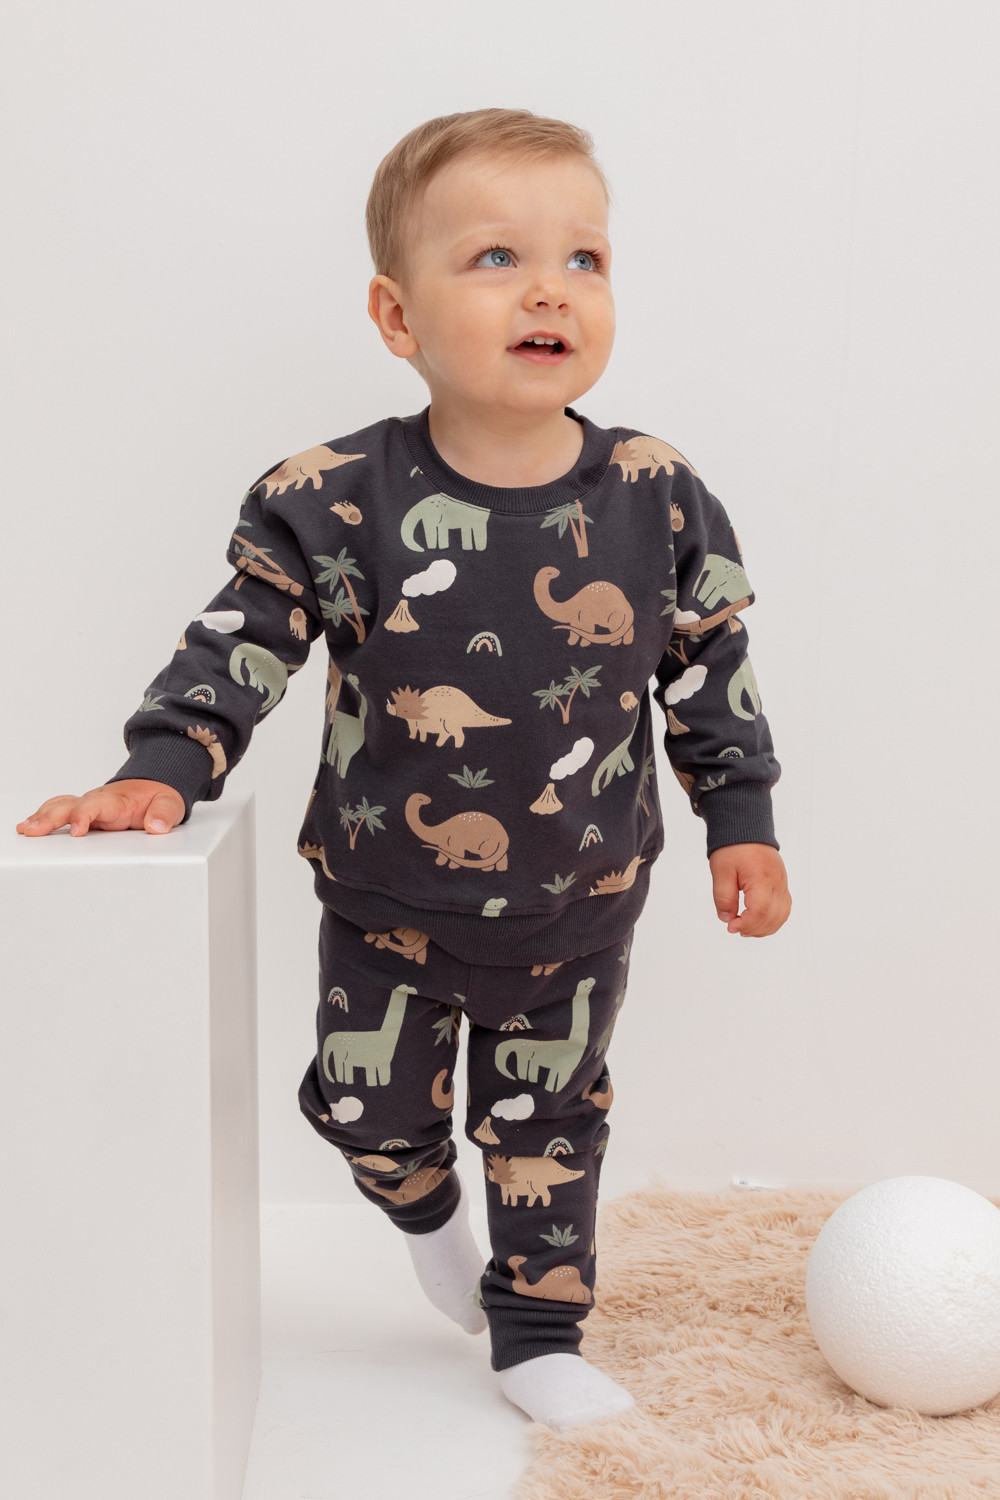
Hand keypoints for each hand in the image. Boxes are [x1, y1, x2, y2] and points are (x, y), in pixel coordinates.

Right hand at [16, 780, 185, 837]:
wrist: (155, 785)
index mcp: (117, 801)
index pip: (96, 805)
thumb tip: (156, 826)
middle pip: (70, 806)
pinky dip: (44, 815)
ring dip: (42, 816)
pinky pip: (60, 809)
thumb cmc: (159, 797)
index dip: (84, 816)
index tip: (77, 831)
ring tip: (25, 829)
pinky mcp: (84, 811)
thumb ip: (164, 814)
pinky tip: (29, 825)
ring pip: (61, 806)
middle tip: (34, 830)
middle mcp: (98, 801)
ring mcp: (89, 806)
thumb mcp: (171, 803)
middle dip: (51, 818)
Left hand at [709, 843, 790, 936]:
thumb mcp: (720, 871)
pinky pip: (784, 908)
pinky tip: (757, 922)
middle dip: (753, 929)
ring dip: (765, 928)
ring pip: (782, 916)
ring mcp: (782, 883)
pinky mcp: (782, 884)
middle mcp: (777, 882)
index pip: (760, 911)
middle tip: (735, 928)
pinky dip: (772, 920)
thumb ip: (723, 897)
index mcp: (762, 877)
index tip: (730, 927)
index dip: (746, 924)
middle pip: (773, 917)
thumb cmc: (733, 847)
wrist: (746, 827)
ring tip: (745, 928)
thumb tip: (727, 919)